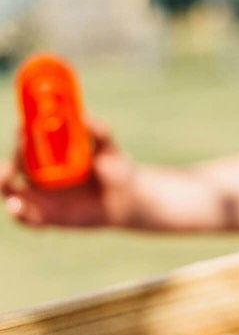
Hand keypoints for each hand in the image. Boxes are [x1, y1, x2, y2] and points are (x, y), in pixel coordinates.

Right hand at [1, 117, 136, 227]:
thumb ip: (100, 132)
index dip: (23, 134)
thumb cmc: (118, 169)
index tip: (24, 128)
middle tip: (15, 156)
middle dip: (10, 160)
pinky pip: (27, 219)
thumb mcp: (110, 149)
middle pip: (15, 165)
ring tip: (6, 175)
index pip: (27, 142)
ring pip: (11, 191)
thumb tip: (85, 116)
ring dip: (2, 183)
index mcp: (50, 154)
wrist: (130, 199)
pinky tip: (16, 207)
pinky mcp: (48, 217)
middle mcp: (40, 174)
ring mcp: (42, 197)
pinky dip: (18, 214)